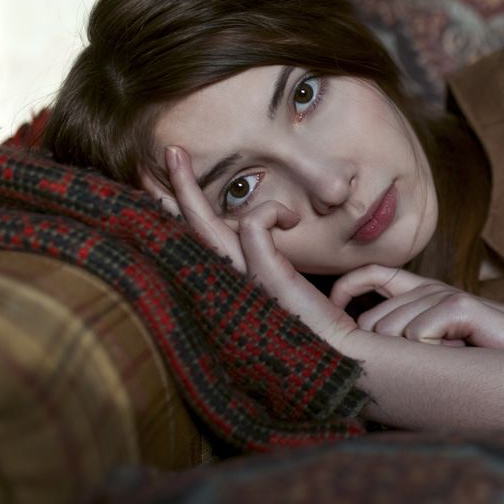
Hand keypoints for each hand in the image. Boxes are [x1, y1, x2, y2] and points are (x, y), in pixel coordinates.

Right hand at [141, 146, 355, 346]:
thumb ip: (269, 254)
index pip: (200, 240)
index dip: (179, 211)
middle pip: (190, 229)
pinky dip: (272, 212)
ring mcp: (243, 279)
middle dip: (174, 188)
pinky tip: (290, 218)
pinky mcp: (264, 275)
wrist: (339, 352)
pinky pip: (255, 222)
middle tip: (168, 151)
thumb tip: (266, 226)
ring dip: (221, 196)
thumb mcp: (286, 279)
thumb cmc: (320, 320)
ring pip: (208, 224)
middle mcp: (228, 282)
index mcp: (234, 281)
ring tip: (214, 176)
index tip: (164, 185)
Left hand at [331, 265, 503, 349]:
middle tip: (424, 364)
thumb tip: (356, 348)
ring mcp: (443, 294)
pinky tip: (459, 354)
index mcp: (420, 293)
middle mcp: (427, 288)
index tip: (335, 315)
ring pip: (390, 333)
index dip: (344, 289)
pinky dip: (434, 356)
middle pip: (370, 322)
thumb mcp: (437, 346)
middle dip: (383, 352)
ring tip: (446, 360)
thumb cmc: (487, 357)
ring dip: (414, 359)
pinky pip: (417, 337)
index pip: (369, 274)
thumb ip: (403, 339)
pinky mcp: (459, 304)